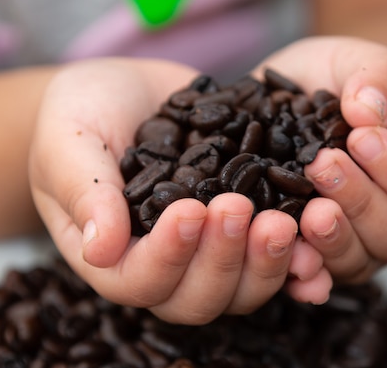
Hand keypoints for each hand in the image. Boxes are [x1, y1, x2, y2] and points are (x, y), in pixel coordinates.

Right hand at [29, 58, 298, 323]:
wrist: (125, 89)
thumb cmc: (82, 111)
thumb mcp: (69, 138)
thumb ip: (82, 190)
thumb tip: (100, 250)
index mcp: (113, 253)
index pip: (138, 280)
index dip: (166, 257)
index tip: (189, 211)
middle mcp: (163, 262)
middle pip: (197, 297)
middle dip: (222, 260)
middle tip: (240, 209)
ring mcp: (207, 248)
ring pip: (241, 287)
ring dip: (264, 261)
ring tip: (284, 219)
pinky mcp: (243, 224)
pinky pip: (273, 253)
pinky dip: (299, 252)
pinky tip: (317, 226)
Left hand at [251, 36, 386, 303]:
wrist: (280, 103)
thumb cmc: (328, 82)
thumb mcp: (353, 60)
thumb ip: (376, 75)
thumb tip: (370, 110)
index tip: (360, 138)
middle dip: (361, 202)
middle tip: (322, 166)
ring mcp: (359, 241)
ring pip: (361, 261)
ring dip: (334, 239)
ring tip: (307, 211)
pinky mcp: (317, 255)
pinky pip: (317, 277)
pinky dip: (305, 275)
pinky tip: (291, 260)